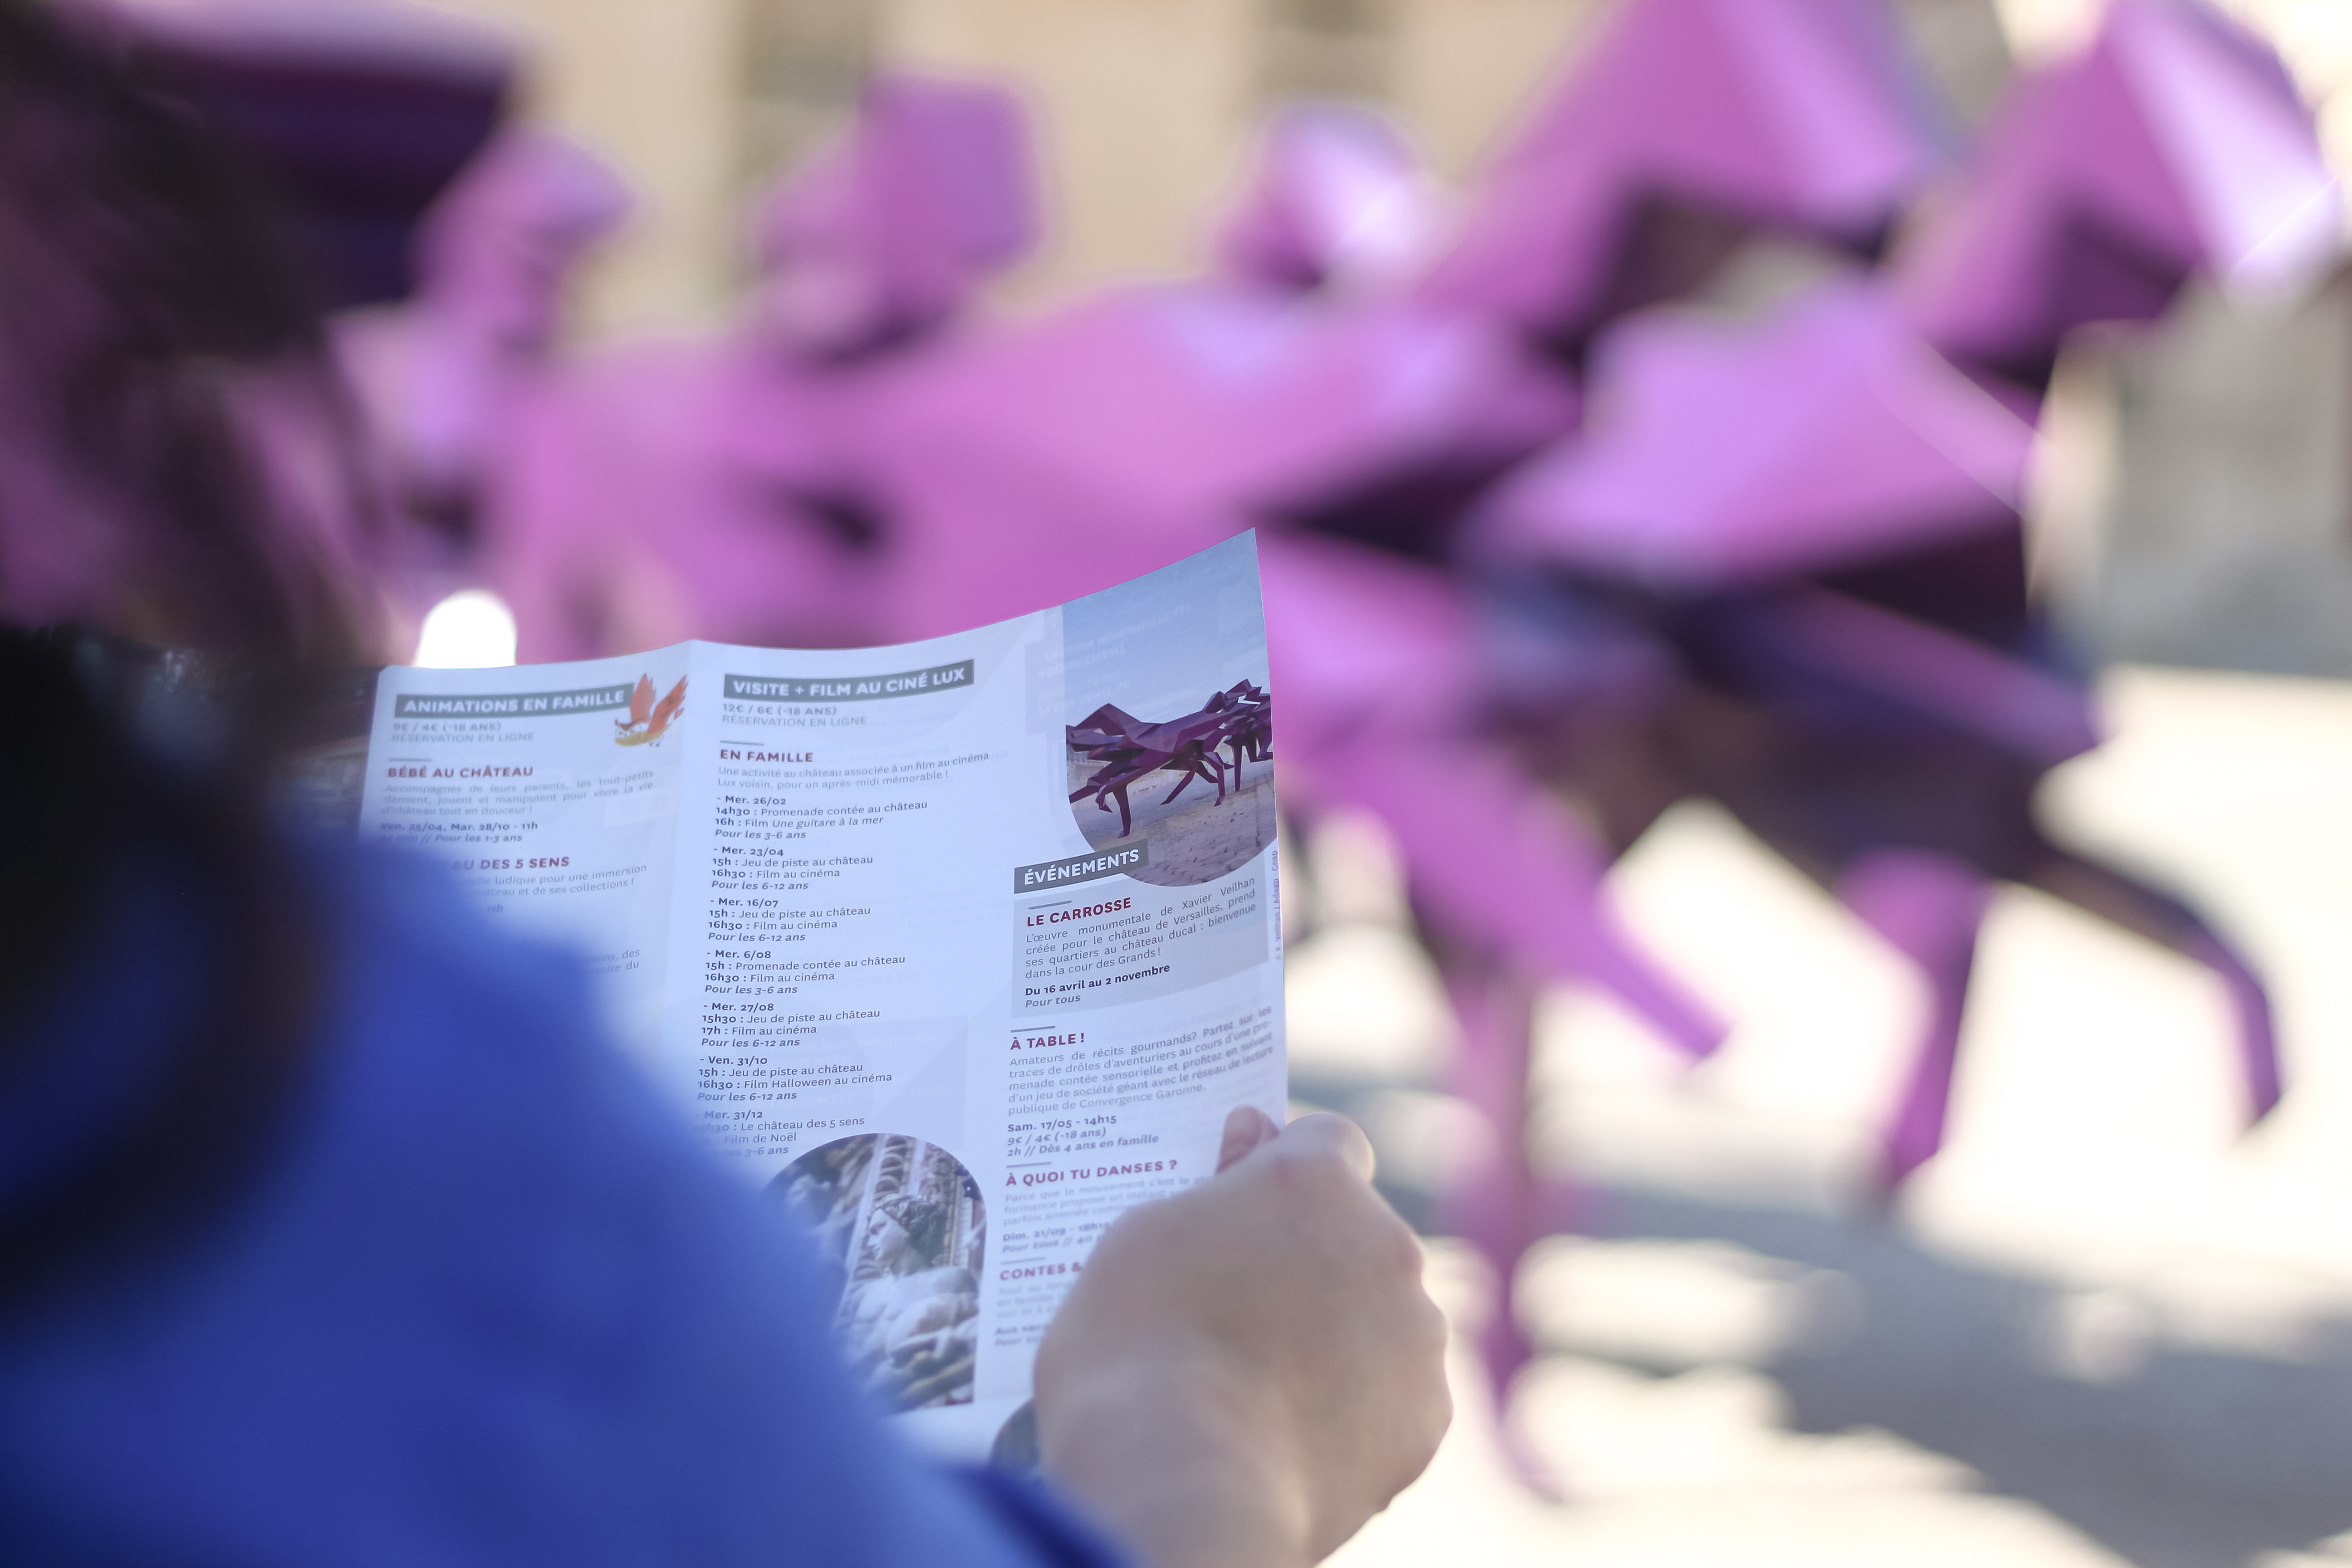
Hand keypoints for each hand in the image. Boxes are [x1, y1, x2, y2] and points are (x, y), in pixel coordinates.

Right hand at [1034, 1108, 1449, 1567]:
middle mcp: (1384, 1244)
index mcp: (1313, 1182)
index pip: (1323, 1142)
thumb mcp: (1142, 1239)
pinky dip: (1356, 1410)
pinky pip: (1394, 1396)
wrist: (1180, 1487)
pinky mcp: (1425, 1416)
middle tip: (1236, 1315)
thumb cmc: (1136, 1352)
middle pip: (1355, 1235)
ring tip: (1259, 1389)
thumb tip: (1253, 1136)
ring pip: (1381, 1317)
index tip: (1246, 1209)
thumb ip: (1215, 1187)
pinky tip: (1291, 1436)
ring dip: (1337, 1336)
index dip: (1284, 1174)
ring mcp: (1414, 1334)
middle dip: (1309, 1262)